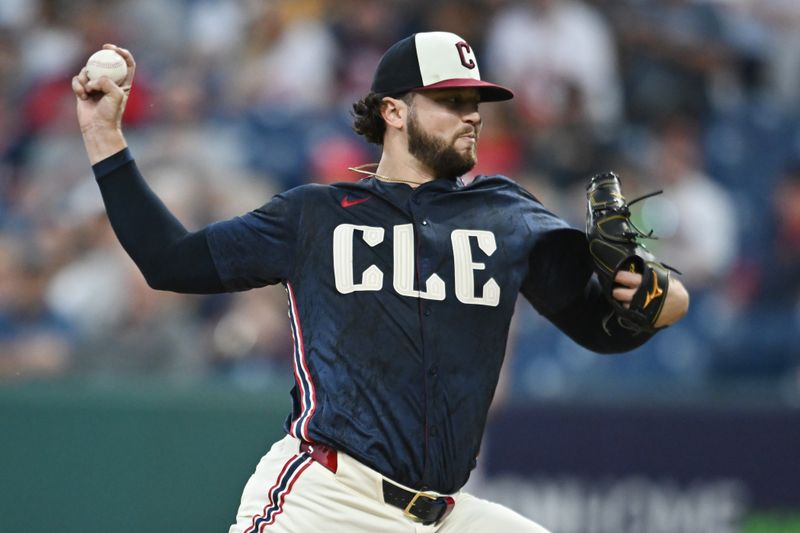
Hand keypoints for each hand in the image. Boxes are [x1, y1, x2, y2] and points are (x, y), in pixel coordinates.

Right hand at [72, 44, 134, 162]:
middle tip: (103, 48)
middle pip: (106, 62)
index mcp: (123, 84)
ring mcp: (96, 85)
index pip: (127, 64)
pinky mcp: (83, 89)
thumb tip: (95, 77)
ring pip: (88, 69)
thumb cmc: (110, 114)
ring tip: (88, 91)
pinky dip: (78, 85)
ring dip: (86, 77)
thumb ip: (107, 81)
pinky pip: (77, 79)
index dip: (123, 54)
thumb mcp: (115, 95)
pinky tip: (81, 96)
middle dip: (104, 52)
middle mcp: (110, 82)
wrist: (97, 128)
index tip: (116, 49)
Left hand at [612, 270, 688, 327]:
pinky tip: (631, 307)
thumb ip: (647, 273)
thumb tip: (634, 266)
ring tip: (626, 299)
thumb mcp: (660, 277)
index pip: (627, 278)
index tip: (616, 276)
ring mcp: (642, 308)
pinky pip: (630, 315)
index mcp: (647, 283)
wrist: (681, 305)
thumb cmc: (669, 287)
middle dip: (617, 291)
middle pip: (621, 294)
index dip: (620, 276)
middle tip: (616, 290)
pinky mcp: (643, 318)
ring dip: (623, 302)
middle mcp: (643, 296)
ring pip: (624, 305)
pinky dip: (629, 311)